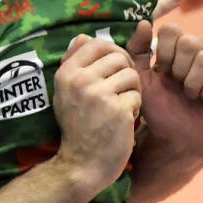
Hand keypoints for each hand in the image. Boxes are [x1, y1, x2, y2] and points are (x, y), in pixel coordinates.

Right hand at [52, 34, 141, 193]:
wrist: (81, 165)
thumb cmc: (77, 127)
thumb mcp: (66, 93)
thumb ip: (74, 63)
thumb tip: (84, 37)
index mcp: (67, 73)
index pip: (97, 43)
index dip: (112, 52)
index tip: (115, 68)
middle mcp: (80, 80)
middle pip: (118, 57)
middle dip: (126, 72)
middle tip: (122, 90)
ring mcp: (99, 95)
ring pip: (131, 75)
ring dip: (132, 90)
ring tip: (123, 105)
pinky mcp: (117, 110)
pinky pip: (137, 95)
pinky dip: (135, 108)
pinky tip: (125, 120)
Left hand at [126, 21, 202, 162]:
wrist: (178, 141)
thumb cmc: (160, 111)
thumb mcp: (142, 80)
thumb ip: (137, 51)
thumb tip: (144, 22)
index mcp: (176, 50)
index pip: (172, 30)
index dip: (165, 51)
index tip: (161, 71)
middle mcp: (198, 53)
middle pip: (190, 41)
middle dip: (179, 67)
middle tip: (177, 84)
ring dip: (193, 82)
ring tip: (190, 95)